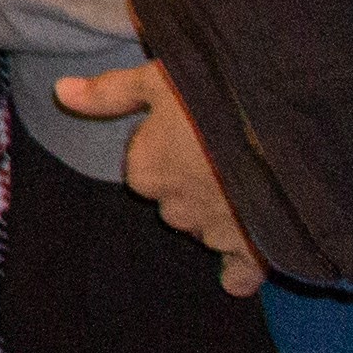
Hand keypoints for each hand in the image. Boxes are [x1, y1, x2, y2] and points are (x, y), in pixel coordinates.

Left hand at [54, 61, 264, 297]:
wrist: (292, 132)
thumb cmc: (222, 99)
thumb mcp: (159, 79)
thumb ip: (110, 92)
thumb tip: (61, 92)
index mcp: (146, 171)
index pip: (147, 167)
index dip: (174, 148)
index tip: (198, 131)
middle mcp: (174, 208)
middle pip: (177, 201)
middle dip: (197, 184)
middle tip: (229, 155)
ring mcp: (213, 232)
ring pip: (207, 230)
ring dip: (223, 214)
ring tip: (256, 183)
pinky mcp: (253, 251)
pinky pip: (238, 272)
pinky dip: (241, 269)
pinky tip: (245, 264)